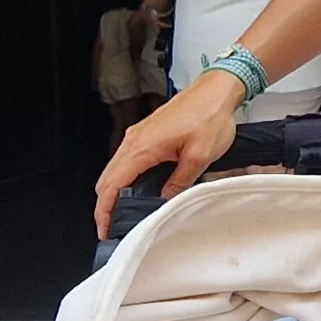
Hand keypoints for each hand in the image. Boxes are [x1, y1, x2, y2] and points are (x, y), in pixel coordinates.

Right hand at [94, 72, 242, 234]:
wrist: (215, 90)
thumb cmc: (209, 116)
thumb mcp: (199, 157)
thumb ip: (178, 183)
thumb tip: (164, 202)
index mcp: (143, 147)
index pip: (112, 184)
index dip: (104, 211)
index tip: (104, 230)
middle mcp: (134, 140)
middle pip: (107, 179)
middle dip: (106, 206)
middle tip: (114, 229)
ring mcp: (138, 136)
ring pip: (115, 170)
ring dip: (115, 193)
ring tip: (124, 215)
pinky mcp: (146, 134)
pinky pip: (127, 161)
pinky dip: (124, 180)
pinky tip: (136, 192)